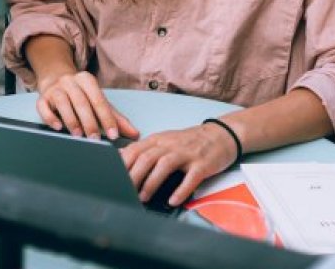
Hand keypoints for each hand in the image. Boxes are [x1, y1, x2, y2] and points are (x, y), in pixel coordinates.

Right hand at [35, 71, 138, 140]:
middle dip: (89, 122)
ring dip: (71, 120)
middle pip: (81, 101)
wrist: (56, 80)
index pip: (99, 100)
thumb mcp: (99, 103)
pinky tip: (58, 127)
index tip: (113, 135)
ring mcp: (54, 89)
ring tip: (78, 135)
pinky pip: (44, 107)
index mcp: (87, 80)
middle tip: (95, 140)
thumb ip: (116, 118)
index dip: (107, 118)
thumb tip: (135, 134)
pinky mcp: (42, 98)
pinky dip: (50, 117)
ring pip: (62, 102)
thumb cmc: (81, 95)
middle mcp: (70, 81)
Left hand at [120, 123, 238, 206]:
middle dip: (133, 176)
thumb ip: (144, 149)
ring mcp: (187, 153)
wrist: (220, 135)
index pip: (135, 149)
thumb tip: (120, 158)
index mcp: (159, 140)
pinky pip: (190, 178)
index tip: (113, 178)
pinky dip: (181, 190)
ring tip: (143, 198)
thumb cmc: (189, 141)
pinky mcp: (202, 164)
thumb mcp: (164, 140)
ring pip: (164, 165)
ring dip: (152, 183)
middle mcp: (170, 145)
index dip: (122, 164)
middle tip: (125, 191)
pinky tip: (173, 200)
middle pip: (147, 158)